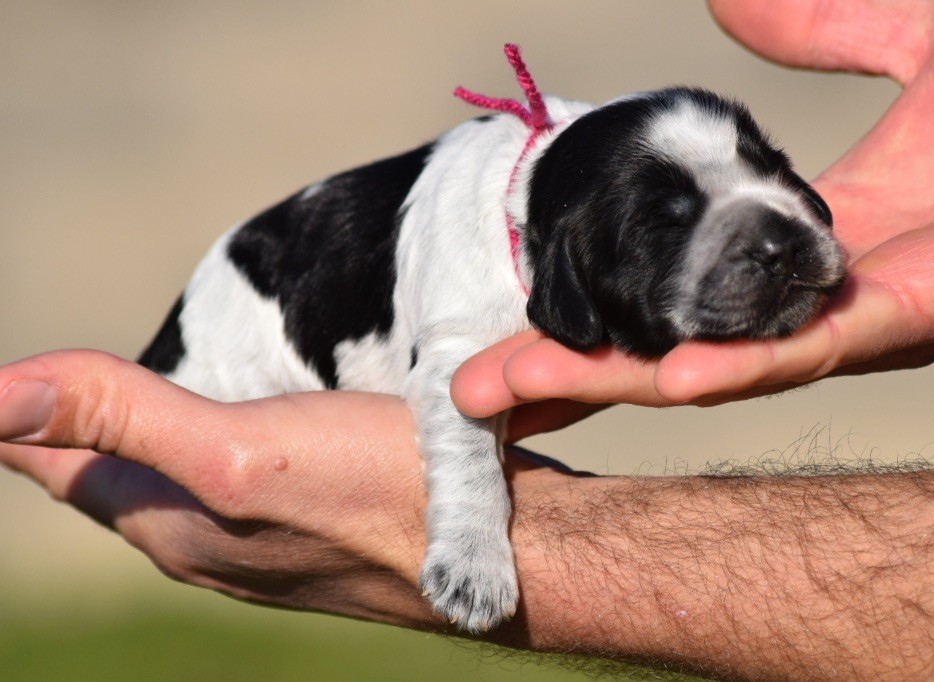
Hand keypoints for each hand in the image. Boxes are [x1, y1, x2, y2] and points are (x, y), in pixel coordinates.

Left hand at [0, 350, 455, 628]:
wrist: (506, 552)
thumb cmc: (383, 493)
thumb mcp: (239, 452)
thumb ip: (122, 419)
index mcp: (175, 525)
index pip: (61, 467)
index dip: (22, 422)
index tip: (2, 387)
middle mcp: (209, 545)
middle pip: (109, 485)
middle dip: (67, 438)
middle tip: (41, 395)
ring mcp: (262, 545)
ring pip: (169, 490)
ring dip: (134, 449)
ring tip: (116, 413)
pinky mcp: (313, 531)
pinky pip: (227, 490)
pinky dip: (200, 454)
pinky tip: (223, 440)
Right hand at [451, 0, 933, 415]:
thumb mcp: (918, 34)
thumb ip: (819, 27)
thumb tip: (720, 2)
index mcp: (818, 234)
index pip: (681, 284)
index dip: (598, 309)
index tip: (510, 320)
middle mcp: (824, 295)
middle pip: (675, 344)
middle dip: (573, 372)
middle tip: (469, 390)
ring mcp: (868, 314)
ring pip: (722, 364)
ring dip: (616, 385)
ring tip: (515, 398)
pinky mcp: (925, 310)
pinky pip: (814, 350)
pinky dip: (735, 368)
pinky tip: (664, 381)